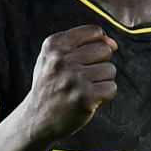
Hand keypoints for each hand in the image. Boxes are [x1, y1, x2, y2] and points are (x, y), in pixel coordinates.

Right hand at [25, 25, 117, 140]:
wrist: (36, 119)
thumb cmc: (51, 84)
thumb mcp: (54, 57)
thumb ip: (83, 43)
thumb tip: (113, 44)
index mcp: (54, 45)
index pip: (94, 32)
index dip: (97, 44)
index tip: (86, 59)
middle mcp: (61, 60)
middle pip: (105, 50)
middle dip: (99, 64)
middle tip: (82, 78)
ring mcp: (73, 79)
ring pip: (110, 69)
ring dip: (102, 81)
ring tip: (84, 89)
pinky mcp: (84, 98)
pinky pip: (111, 88)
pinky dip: (104, 96)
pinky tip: (89, 100)